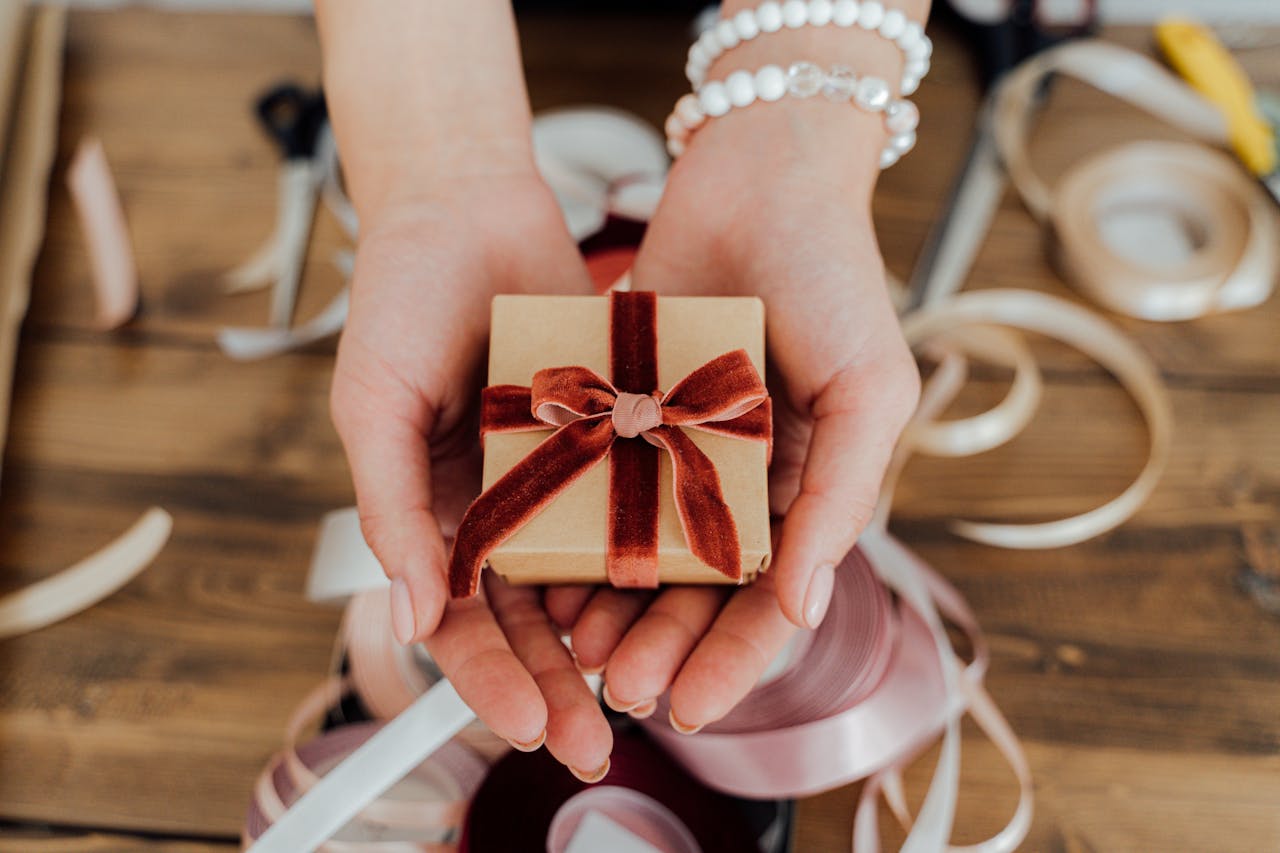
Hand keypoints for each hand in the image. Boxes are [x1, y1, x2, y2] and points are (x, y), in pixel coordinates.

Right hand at [330, 174, 613, 779]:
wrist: (467, 204)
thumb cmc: (399, 300)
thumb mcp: (374, 402)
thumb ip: (390, 509)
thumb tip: (411, 614)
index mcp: (431, 514)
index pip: (456, 620)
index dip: (488, 680)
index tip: (529, 726)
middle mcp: (497, 507)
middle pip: (528, 619)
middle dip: (558, 683)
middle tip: (598, 741)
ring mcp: (555, 475)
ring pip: (586, 576)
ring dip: (611, 634)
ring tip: (648, 689)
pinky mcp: (609, 434)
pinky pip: (631, 503)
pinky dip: (648, 550)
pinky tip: (680, 593)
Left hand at [547, 102, 919, 731]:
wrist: (761, 177)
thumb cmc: (836, 279)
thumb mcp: (868, 389)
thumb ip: (840, 496)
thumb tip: (804, 605)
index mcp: (804, 489)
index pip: (770, 600)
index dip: (733, 659)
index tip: (691, 709)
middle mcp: (740, 480)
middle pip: (696, 589)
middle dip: (660, 645)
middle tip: (617, 688)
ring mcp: (679, 448)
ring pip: (639, 549)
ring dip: (612, 603)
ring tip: (575, 648)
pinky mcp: (626, 407)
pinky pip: (597, 483)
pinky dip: (575, 529)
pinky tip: (544, 570)